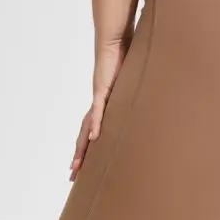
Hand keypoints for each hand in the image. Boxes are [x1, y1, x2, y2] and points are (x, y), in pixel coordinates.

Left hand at [70, 40, 127, 179]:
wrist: (114, 44)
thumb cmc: (122, 62)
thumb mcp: (129, 88)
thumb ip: (132, 100)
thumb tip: (146, 107)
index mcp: (102, 109)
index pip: (91, 133)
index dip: (85, 151)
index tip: (81, 167)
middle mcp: (96, 107)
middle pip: (84, 137)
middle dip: (79, 157)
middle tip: (73, 176)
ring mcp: (98, 100)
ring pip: (87, 129)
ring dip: (82, 148)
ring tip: (78, 165)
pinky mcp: (103, 90)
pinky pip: (98, 112)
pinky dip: (95, 126)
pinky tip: (93, 138)